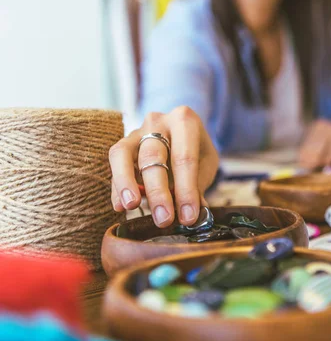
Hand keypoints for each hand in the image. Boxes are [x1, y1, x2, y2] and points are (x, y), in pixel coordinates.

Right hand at [109, 106, 218, 227]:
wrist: (181, 134)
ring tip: (131, 206)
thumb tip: (194, 216)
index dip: (186, 190)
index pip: (185, 158)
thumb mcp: (205, 163)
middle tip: (164, 219)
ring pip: (123, 154)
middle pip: (153, 156)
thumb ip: (198, 186)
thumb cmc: (195, 150)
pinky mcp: (121, 145)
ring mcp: (136, 131)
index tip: (188, 216)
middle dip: (158, 192)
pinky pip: (114, 165)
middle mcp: (157, 121)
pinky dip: (116, 187)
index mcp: (185, 121)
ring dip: (126, 183)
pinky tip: (120, 206)